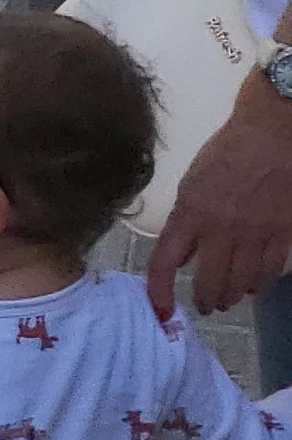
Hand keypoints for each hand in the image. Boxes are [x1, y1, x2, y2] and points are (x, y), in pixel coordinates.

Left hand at [149, 74, 291, 315]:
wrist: (275, 131)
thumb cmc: (229, 151)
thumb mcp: (193, 183)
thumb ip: (186, 221)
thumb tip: (185, 256)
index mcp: (190, 212)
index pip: (165, 262)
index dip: (159, 291)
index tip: (160, 308)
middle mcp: (222, 228)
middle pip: (210, 281)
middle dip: (206, 299)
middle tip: (206, 306)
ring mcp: (256, 232)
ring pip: (243, 282)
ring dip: (233, 295)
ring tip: (228, 300)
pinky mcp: (284, 232)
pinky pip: (271, 270)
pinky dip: (260, 283)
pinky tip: (254, 287)